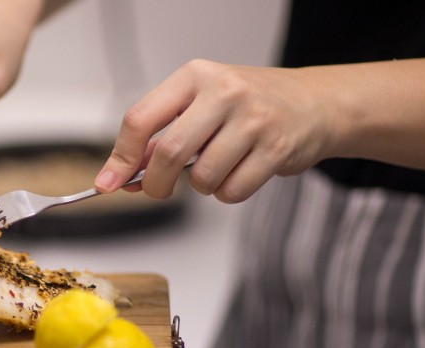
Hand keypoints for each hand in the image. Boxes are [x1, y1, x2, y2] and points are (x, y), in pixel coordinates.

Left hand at [95, 59, 337, 202]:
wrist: (315, 103)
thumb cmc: (247, 107)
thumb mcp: (199, 106)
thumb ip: (160, 137)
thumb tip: (120, 175)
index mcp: (194, 76)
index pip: (140, 118)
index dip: (120, 156)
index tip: (109, 182)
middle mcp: (223, 91)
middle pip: (168, 152)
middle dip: (155, 183)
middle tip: (157, 191)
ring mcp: (253, 118)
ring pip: (202, 177)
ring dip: (201, 186)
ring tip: (216, 169)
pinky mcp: (277, 147)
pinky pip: (232, 191)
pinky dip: (227, 193)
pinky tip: (239, 173)